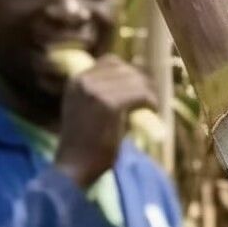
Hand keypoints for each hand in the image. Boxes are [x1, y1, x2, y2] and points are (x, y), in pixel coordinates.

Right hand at [55, 55, 155, 188]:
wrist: (75, 165)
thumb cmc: (86, 144)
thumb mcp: (88, 110)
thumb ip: (104, 95)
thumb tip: (136, 84)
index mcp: (76, 80)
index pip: (110, 61)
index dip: (130, 72)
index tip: (140, 87)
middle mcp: (84, 81)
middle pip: (125, 69)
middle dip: (142, 81)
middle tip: (151, 99)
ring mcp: (95, 91)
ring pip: (135, 81)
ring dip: (148, 93)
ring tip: (152, 107)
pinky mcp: (109, 105)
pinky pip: (140, 95)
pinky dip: (150, 102)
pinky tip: (152, 111)